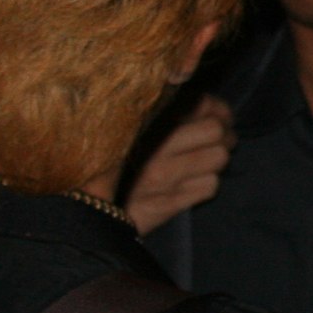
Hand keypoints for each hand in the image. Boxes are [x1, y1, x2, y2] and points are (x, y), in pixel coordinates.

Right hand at [124, 94, 234, 234]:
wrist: (87, 209)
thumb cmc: (111, 165)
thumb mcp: (128, 130)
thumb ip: (159, 114)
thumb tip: (204, 103)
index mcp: (145, 122)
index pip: (200, 103)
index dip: (218, 109)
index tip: (219, 115)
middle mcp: (155, 147)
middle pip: (215, 130)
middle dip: (225, 134)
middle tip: (221, 139)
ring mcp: (163, 177)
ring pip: (218, 158)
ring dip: (217, 159)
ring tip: (209, 159)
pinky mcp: (167, 204)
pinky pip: (209, 186)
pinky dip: (208, 183)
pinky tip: (195, 182)